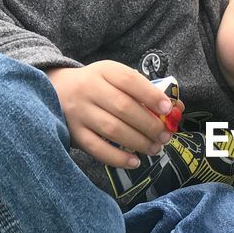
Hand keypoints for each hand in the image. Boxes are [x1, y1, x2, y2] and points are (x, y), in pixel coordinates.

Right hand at [45, 61, 184, 169]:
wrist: (55, 90)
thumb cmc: (98, 86)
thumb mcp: (116, 78)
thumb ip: (145, 91)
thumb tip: (177, 108)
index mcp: (104, 71)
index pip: (129, 80)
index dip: (151, 95)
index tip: (168, 109)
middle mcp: (88, 89)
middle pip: (124, 108)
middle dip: (150, 125)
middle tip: (166, 136)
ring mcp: (78, 112)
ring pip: (112, 129)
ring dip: (139, 142)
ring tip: (155, 148)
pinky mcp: (73, 133)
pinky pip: (97, 149)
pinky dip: (118, 158)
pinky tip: (135, 161)